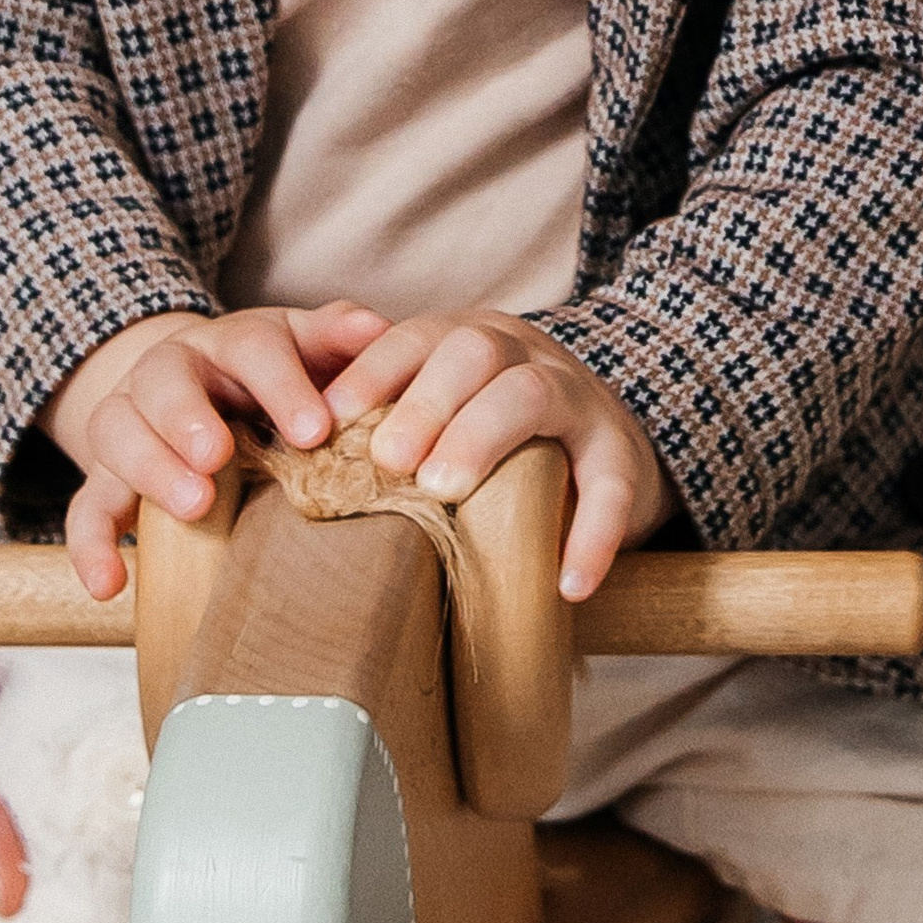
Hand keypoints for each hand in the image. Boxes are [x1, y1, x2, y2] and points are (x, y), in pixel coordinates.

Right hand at [51, 300, 393, 598]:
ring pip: (117, 431)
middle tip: (220, 455)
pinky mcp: (105, 477)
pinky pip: (84, 508)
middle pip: (165, 381)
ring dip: (150, 468)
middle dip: (190, 417)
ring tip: (192, 506)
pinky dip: (90, 545)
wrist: (193, 387)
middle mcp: (169, 372)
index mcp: (228, 342)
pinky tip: (109, 585)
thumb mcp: (302, 348)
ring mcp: (130, 422)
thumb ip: (337, 338)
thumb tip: (378, 330)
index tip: (312, 431)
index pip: (251, 346)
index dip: (280, 385)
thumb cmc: (265, 377)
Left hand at [321, 310, 671, 601]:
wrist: (613, 437)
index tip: (327, 421)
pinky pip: (611, 485)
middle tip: (387, 460)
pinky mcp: (620, 450)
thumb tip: (302, 462)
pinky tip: (567, 584)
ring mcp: (578, 395)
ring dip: (483, 436)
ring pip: (532, 395)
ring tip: (445, 489)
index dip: (371, 373)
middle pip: (473, 351)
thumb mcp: (452, 412)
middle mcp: (525, 353)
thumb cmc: (501, 435)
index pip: (416, 337)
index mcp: (472, 340)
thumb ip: (394, 422)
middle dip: (425, 401)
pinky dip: (591, 533)